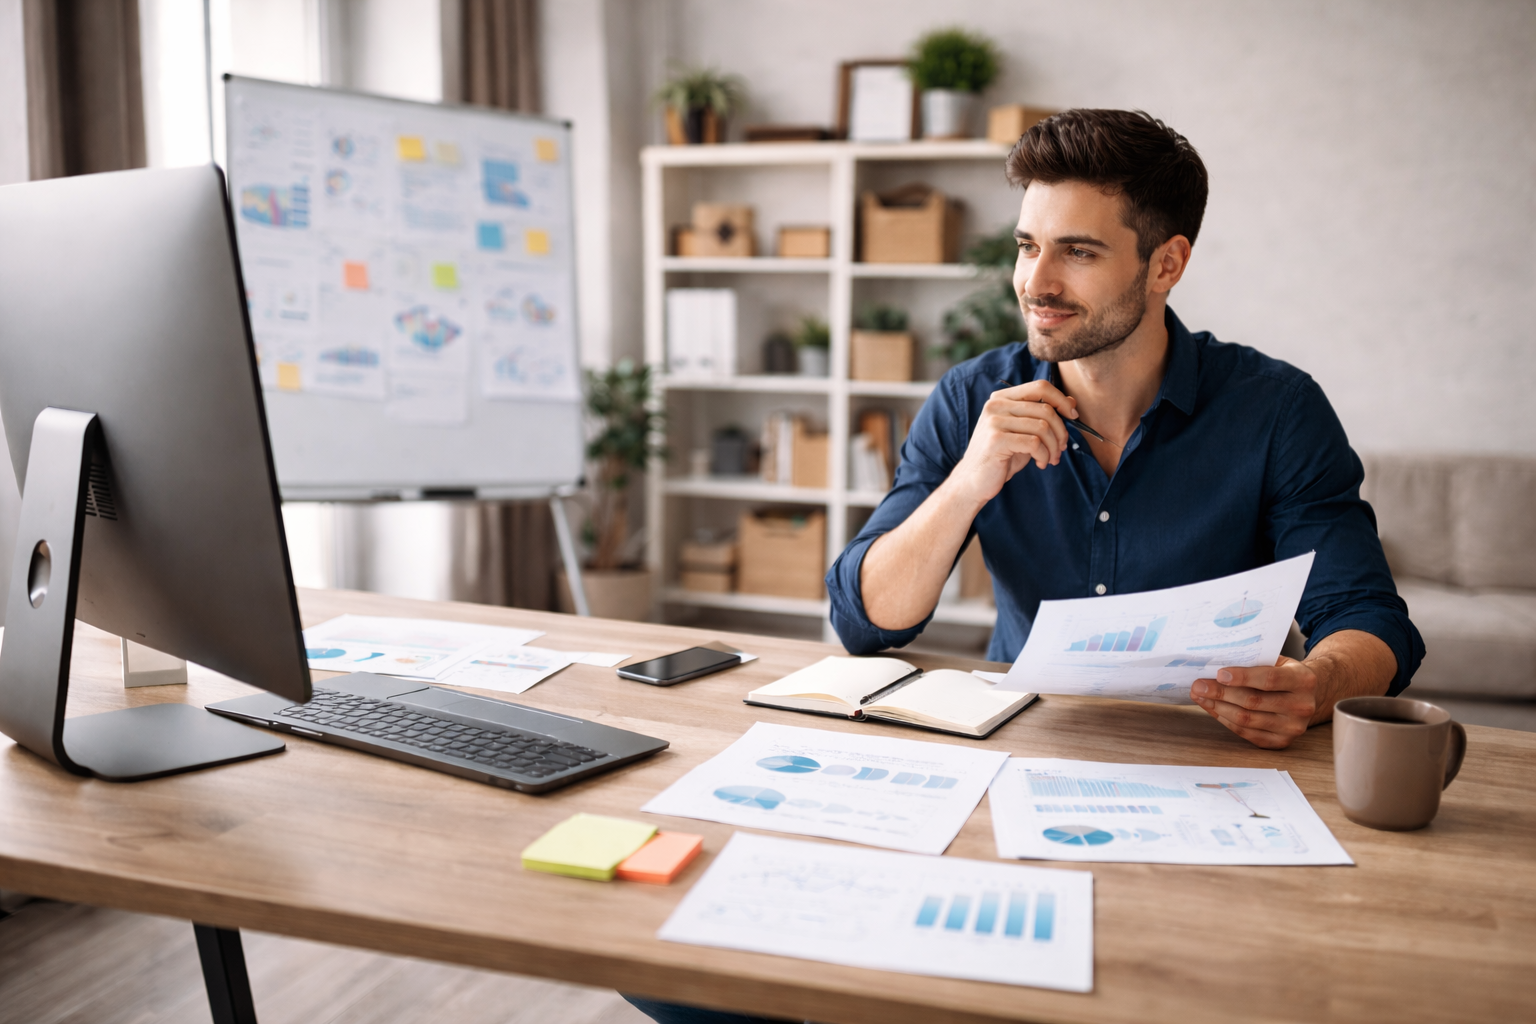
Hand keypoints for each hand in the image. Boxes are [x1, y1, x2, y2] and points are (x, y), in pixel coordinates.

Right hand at [948, 380, 1077, 507]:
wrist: (974, 481)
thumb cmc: (1001, 456)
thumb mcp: (1025, 433)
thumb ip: (1043, 416)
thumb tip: (1071, 402)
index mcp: (1002, 398)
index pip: (1040, 387)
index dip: (1061, 400)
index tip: (1073, 416)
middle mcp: (996, 405)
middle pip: (1045, 409)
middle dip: (1061, 431)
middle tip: (1062, 448)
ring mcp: (994, 421)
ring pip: (1043, 427)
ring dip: (1054, 447)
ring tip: (1051, 458)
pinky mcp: (996, 440)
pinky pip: (1034, 443)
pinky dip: (1044, 455)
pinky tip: (1040, 463)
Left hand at [1190, 657, 1318, 748]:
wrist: (1309, 695)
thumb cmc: (1285, 673)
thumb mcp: (1277, 660)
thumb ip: (1254, 661)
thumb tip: (1216, 665)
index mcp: (1303, 680)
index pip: (1269, 679)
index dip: (1242, 677)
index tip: (1218, 674)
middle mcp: (1301, 706)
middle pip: (1253, 702)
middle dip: (1221, 693)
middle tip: (1199, 685)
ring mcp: (1292, 728)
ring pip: (1246, 719)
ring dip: (1218, 707)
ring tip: (1201, 696)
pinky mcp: (1281, 742)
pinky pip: (1246, 733)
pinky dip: (1225, 720)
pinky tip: (1213, 708)